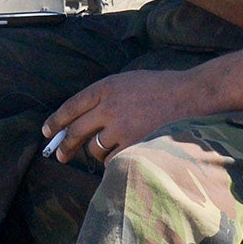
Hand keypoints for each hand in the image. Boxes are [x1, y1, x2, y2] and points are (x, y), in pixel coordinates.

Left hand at [42, 69, 201, 163]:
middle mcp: (108, 106)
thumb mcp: (128, 81)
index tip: (47, 132)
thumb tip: (82, 120)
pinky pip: (113, 160)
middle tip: (61, 156)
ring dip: (97, 153)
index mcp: (106, 87)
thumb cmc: (164, 88)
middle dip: (65, 146)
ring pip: (94, 149)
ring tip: (111, 150)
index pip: (71, 106)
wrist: (195, 94)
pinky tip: (125, 157)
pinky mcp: (134, 144)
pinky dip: (115, 162)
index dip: (56, 121)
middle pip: (75, 131)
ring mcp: (121, 126)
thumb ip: (105, 97)